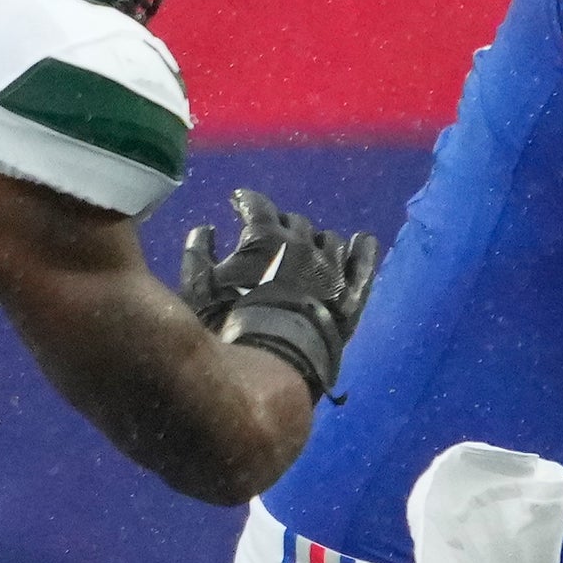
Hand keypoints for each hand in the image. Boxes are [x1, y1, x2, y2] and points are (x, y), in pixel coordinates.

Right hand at [179, 188, 379, 399]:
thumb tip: (205, 229)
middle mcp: (303, 245)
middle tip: (270, 234)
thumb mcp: (198, 288)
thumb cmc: (231, 323)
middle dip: (279, 223)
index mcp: (265, 236)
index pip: (257, 203)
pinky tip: (363, 241)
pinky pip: (364, 265)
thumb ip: (198, 253)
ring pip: (330, 239)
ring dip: (315, 238)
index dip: (245, 200)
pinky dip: (363, 251)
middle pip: (295, 221)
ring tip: (307, 246)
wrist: (275, 362)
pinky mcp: (352, 295)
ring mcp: (332, 269)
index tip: (238, 202)